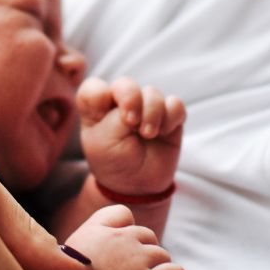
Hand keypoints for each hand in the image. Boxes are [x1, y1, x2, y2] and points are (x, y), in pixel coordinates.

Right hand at [62, 205, 185, 269]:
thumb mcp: (64, 259)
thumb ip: (87, 250)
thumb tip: (96, 264)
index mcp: (96, 230)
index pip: (124, 214)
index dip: (126, 231)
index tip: (117, 253)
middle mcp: (120, 238)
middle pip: (147, 236)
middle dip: (142, 255)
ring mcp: (138, 258)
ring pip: (163, 255)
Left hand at [77, 77, 185, 194]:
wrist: (136, 185)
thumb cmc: (113, 161)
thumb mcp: (103, 142)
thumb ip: (116, 117)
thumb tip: (141, 102)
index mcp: (98, 107)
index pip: (94, 87)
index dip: (100, 94)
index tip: (104, 116)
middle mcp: (121, 102)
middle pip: (126, 84)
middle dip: (131, 99)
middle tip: (132, 123)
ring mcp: (145, 107)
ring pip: (153, 93)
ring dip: (152, 113)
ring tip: (148, 135)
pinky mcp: (168, 116)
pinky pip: (175, 104)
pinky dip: (171, 117)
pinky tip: (163, 132)